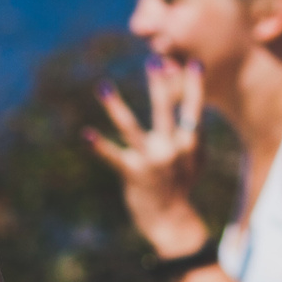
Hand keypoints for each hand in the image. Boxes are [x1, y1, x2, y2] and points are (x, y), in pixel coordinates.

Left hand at [87, 58, 209, 255]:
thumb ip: (194, 133)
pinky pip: (113, 157)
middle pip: (165, 110)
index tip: (193, 62)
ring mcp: (152, 161)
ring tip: (102, 87)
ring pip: (131, 128)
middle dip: (160, 85)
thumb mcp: (195, 159)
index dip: (193, 86)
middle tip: (153, 60)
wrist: (171, 221)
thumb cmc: (181, 186)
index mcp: (190, 143)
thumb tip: (196, 106)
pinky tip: (86, 135)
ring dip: (116, 107)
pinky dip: (99, 146)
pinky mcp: (134, 173)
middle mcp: (172, 149)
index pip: (193, 109)